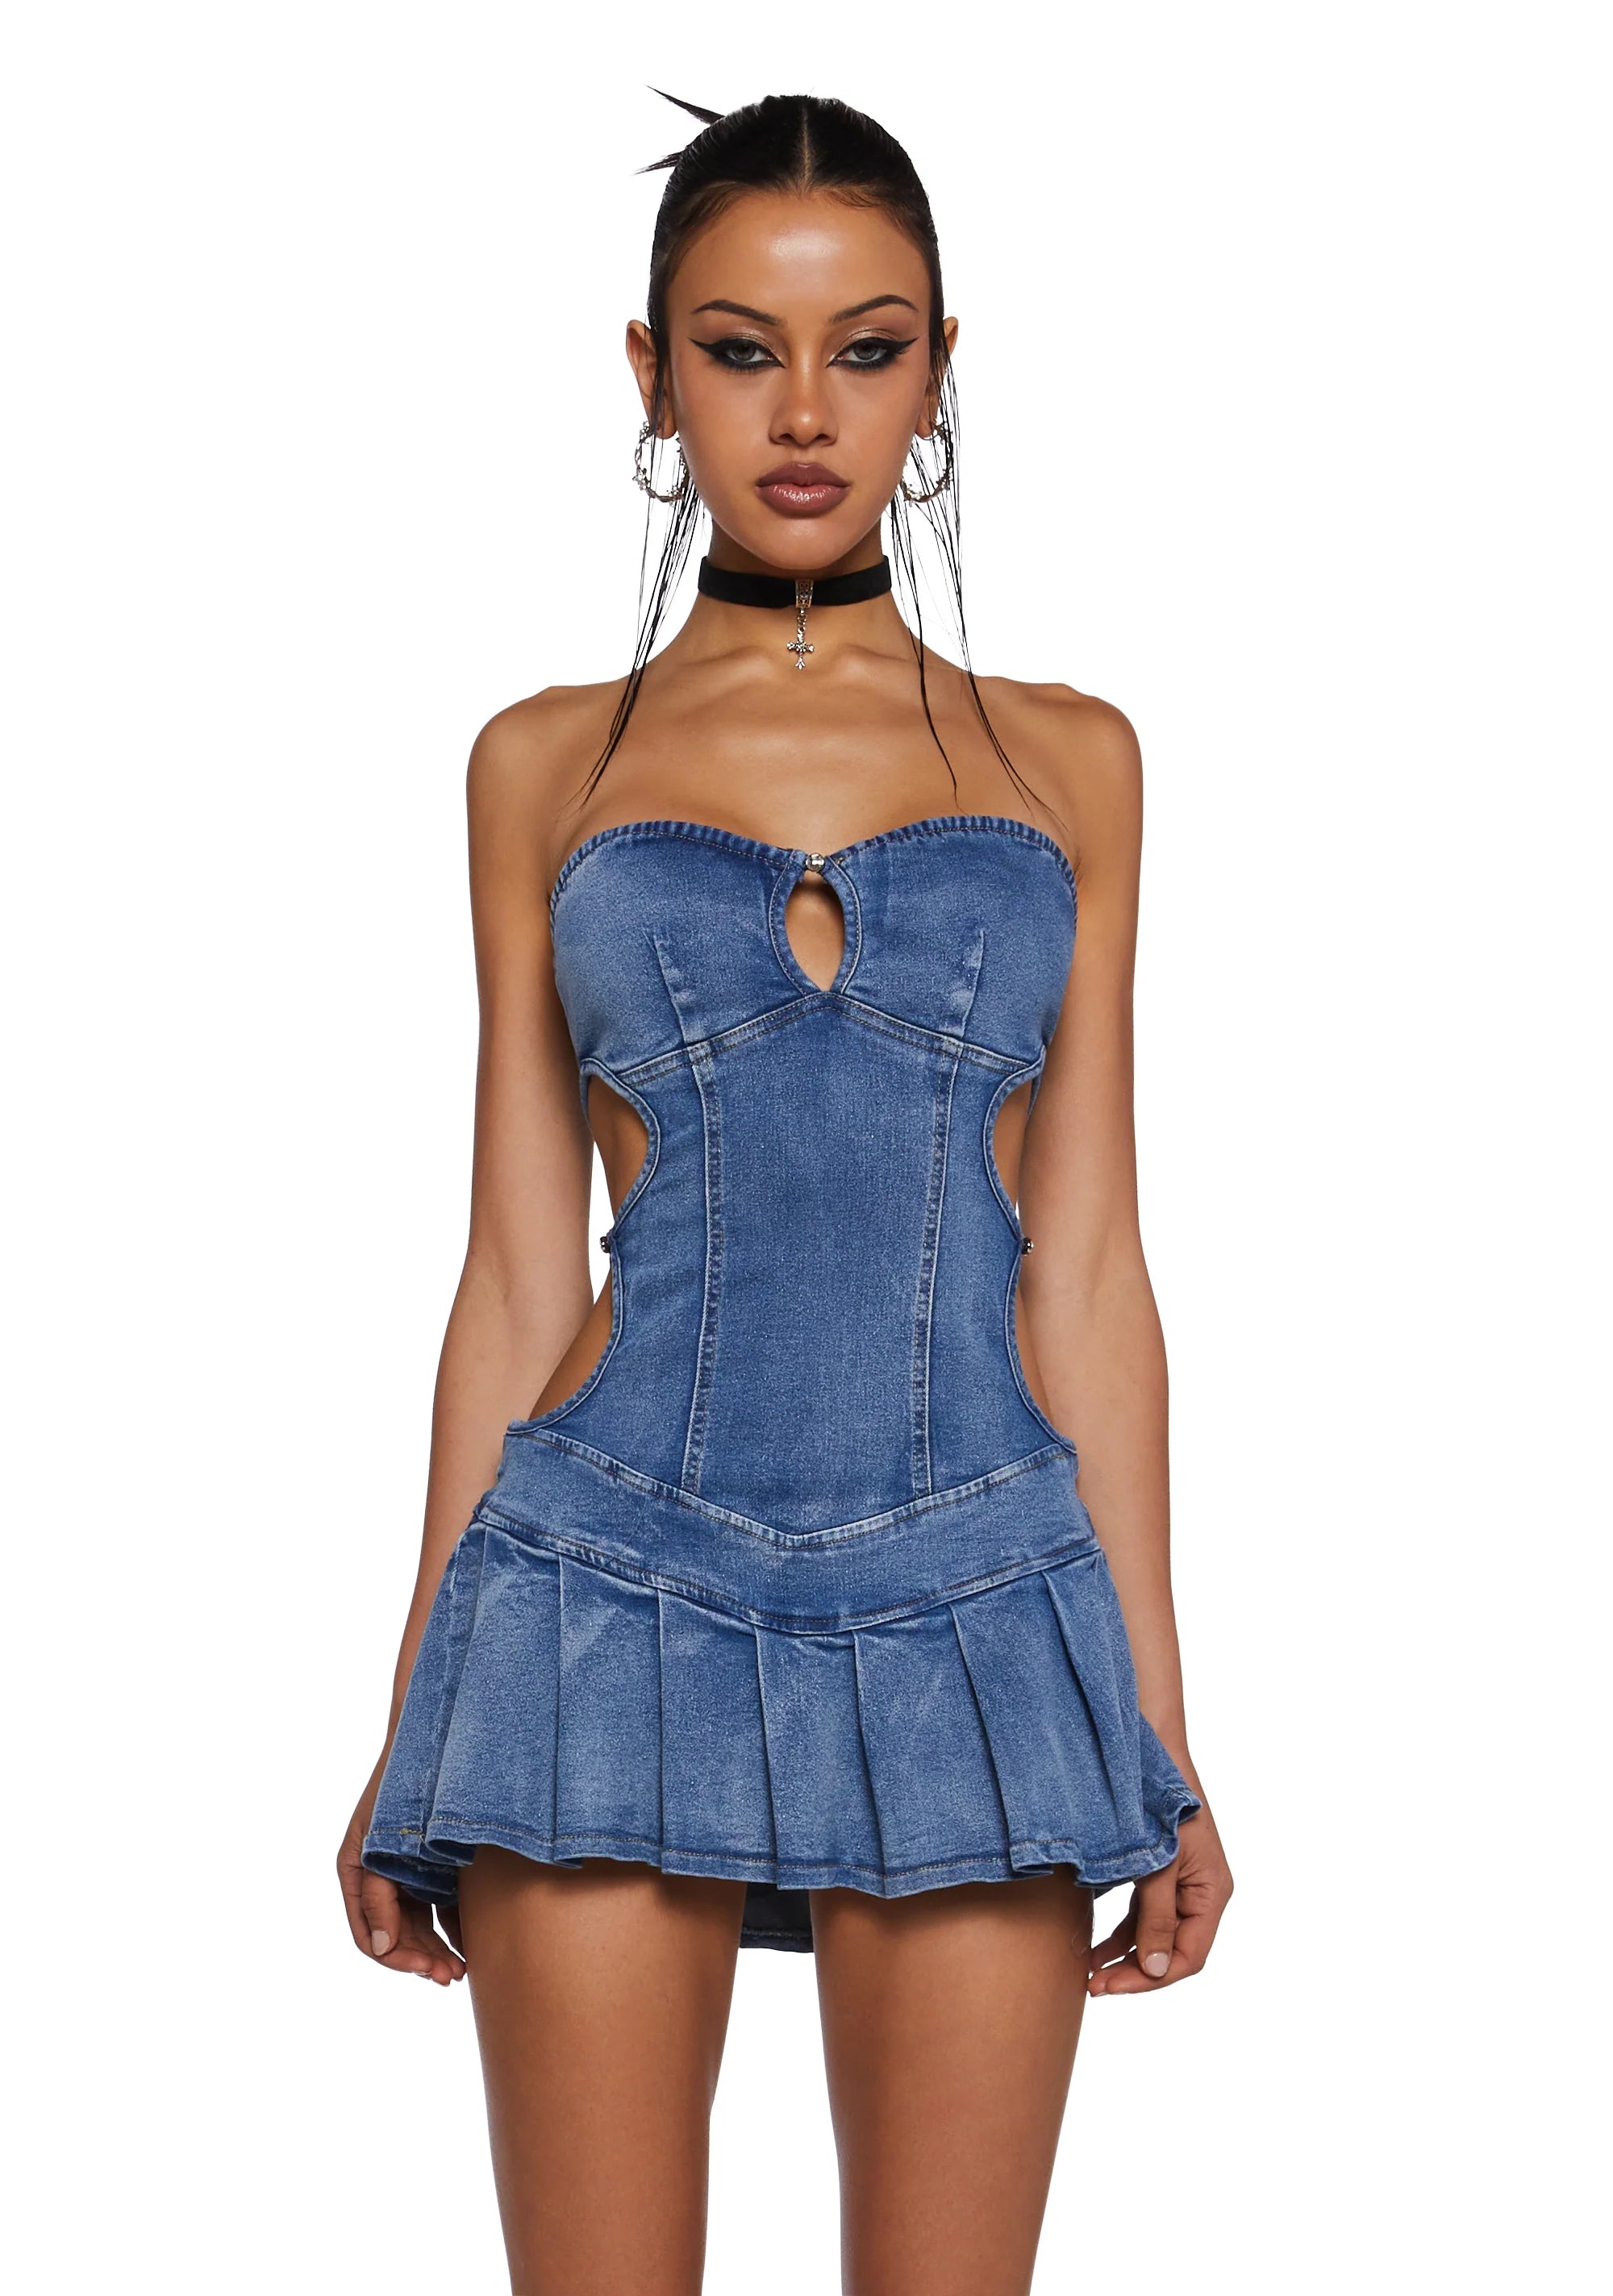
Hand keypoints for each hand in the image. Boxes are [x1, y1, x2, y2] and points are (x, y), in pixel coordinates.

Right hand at [337, 1758, 465, 1986]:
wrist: (434, 1740)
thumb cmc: (402, 1787)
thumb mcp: (383, 1844)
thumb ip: (381, 1896)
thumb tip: (381, 1946)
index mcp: (357, 1872)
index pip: (370, 1936)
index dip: (398, 1958)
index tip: (427, 1969)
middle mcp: (378, 1876)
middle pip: (397, 1936)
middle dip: (422, 1959)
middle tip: (453, 1977)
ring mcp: (404, 1870)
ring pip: (418, 1927)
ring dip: (437, 1950)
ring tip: (461, 1970)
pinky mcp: (430, 1864)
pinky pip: (437, 1907)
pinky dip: (451, 1926)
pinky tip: (471, 1941)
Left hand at [1086, 1799, 1231, 1995]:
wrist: (1150, 1752)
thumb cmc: (1160, 1803)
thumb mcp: (1159, 1865)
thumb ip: (1157, 1917)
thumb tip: (1156, 1969)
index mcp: (1211, 1893)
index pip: (1189, 1956)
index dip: (1152, 1977)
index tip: (1113, 1986)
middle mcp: (1199, 1893)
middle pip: (1171, 1950)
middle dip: (1133, 1971)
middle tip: (1094, 1986)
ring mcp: (1179, 1883)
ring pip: (1153, 1934)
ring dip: (1123, 1955)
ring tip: (1089, 1972)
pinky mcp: (1158, 1873)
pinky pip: (1141, 1913)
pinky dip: (1120, 1931)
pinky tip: (1095, 1945)